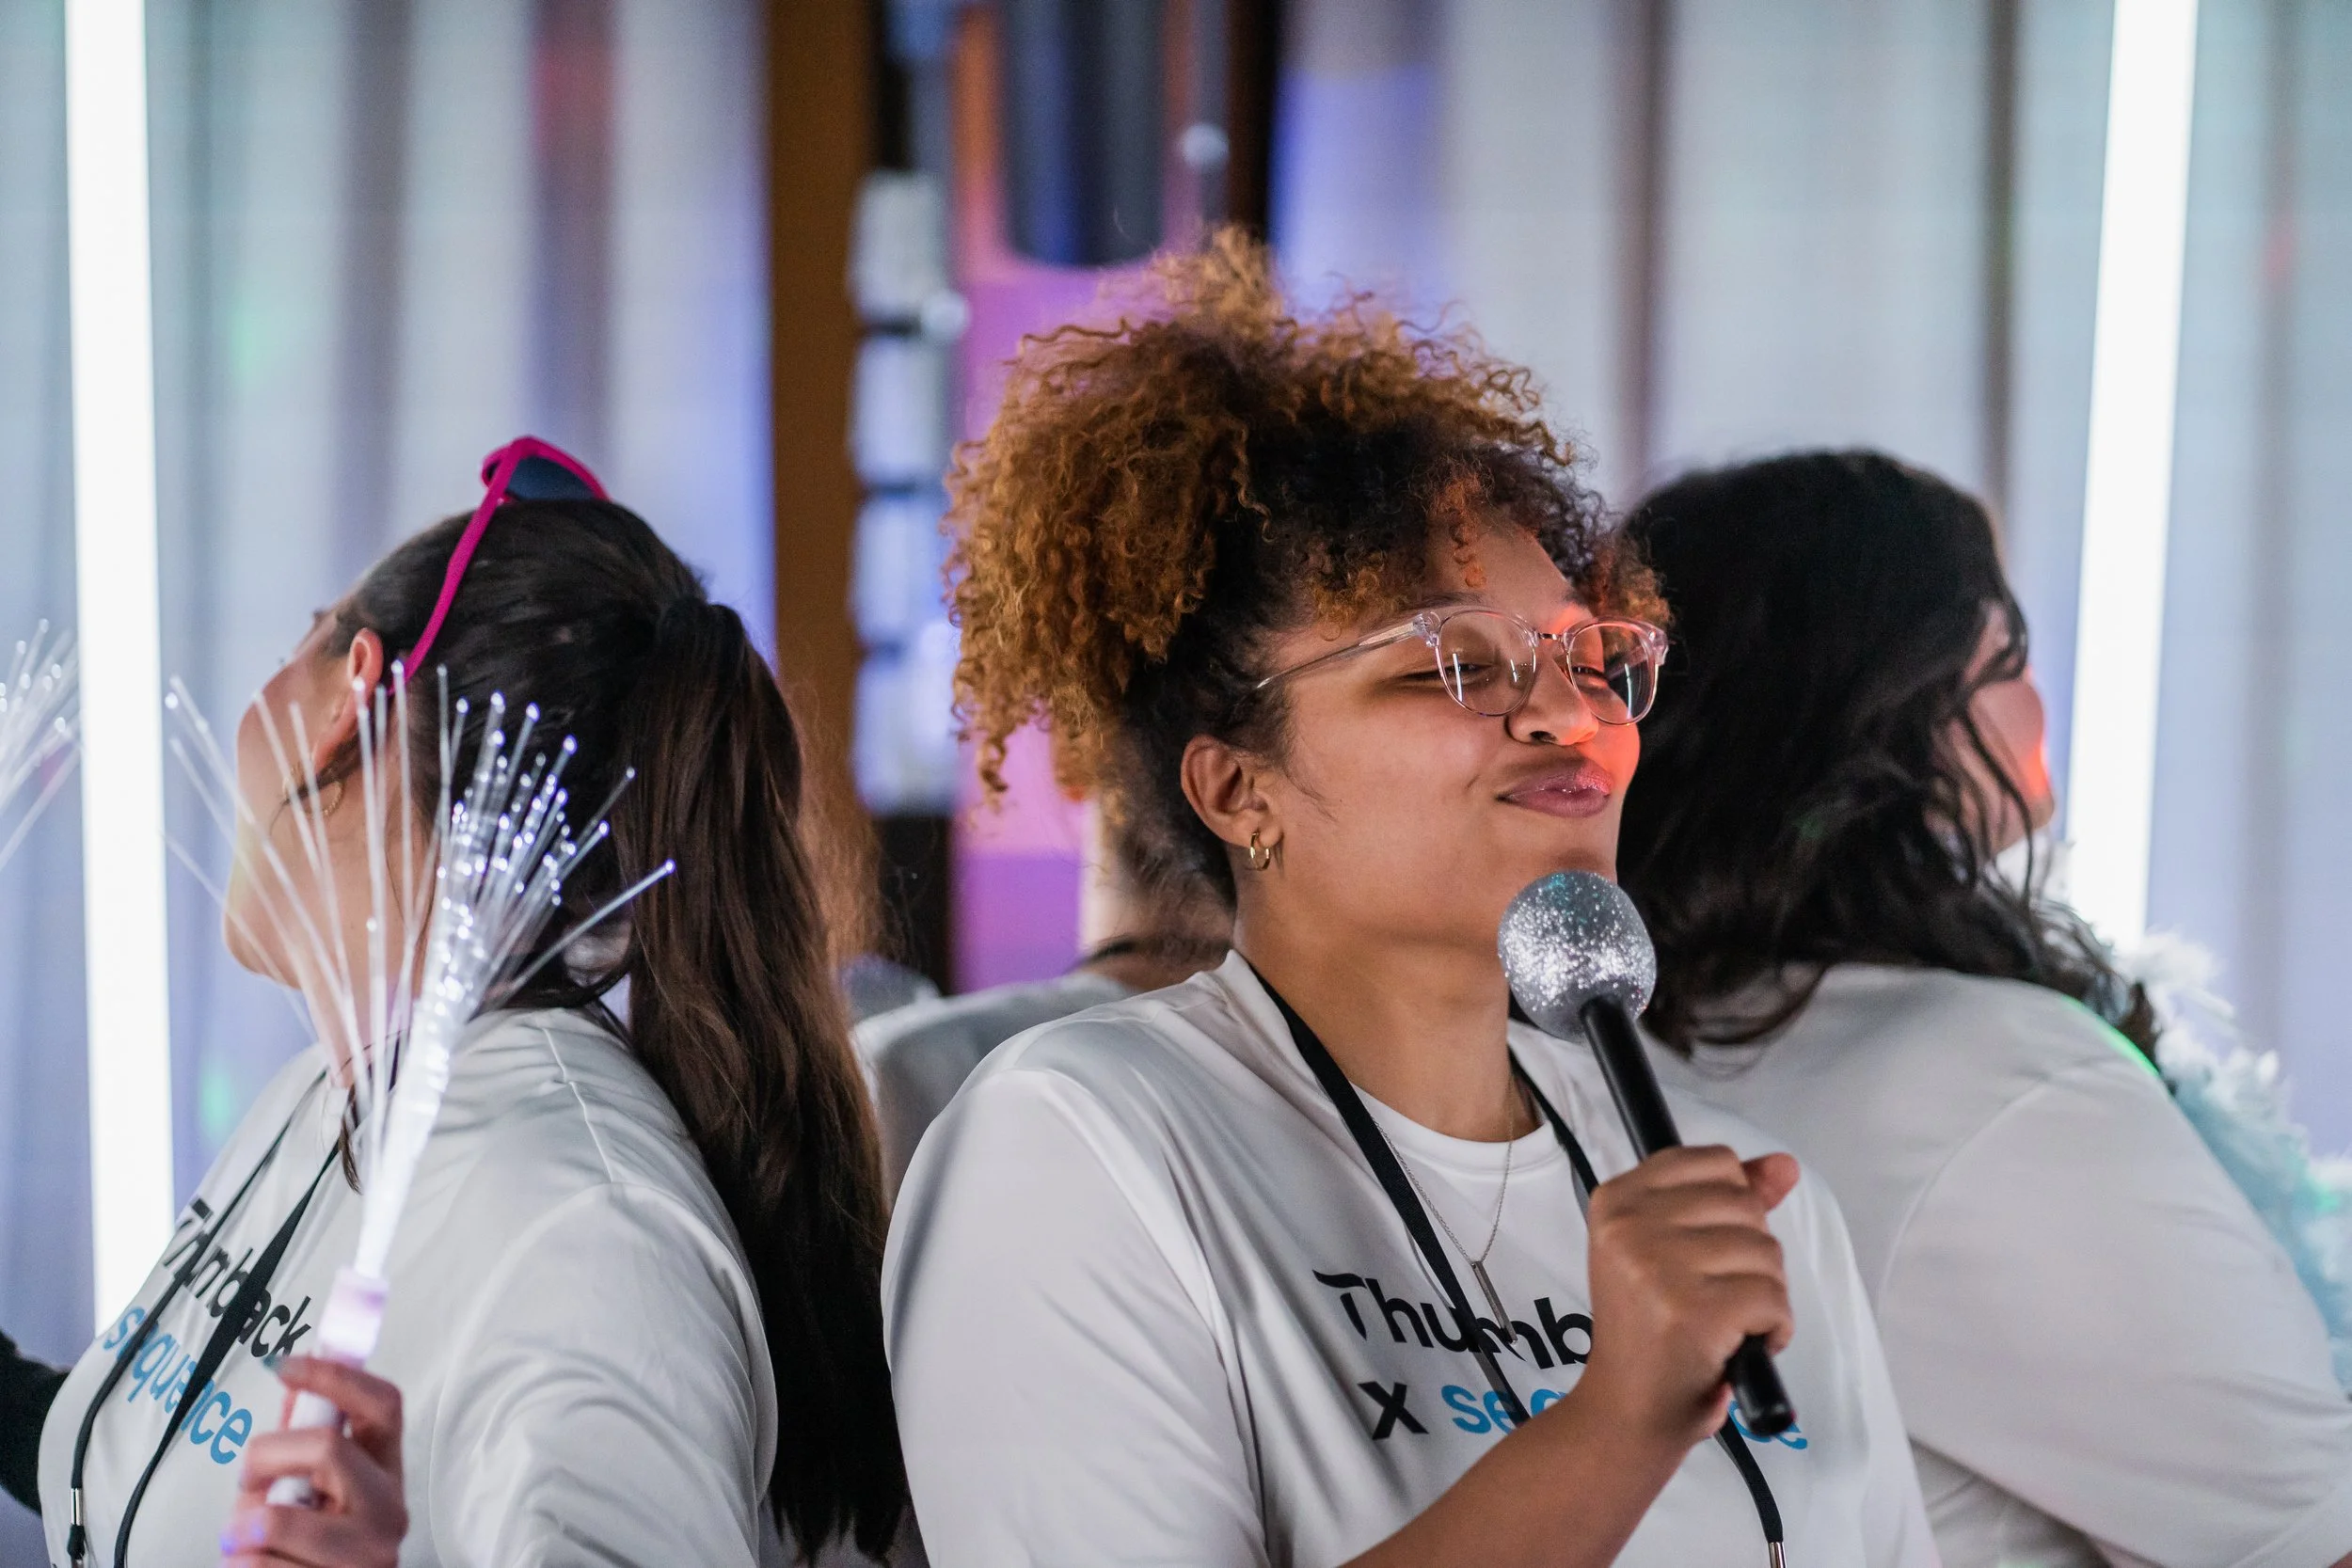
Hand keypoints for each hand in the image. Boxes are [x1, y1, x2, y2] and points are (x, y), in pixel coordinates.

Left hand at [220, 1357, 407, 1566]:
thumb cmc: (306, 1550)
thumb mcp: (305, 1490)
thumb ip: (301, 1442)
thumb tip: (293, 1385)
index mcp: (386, 1472)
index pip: (382, 1405)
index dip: (336, 1376)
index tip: (284, 1365)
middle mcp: (389, 1509)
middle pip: (329, 1448)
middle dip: (264, 1456)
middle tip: (246, 1480)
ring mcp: (368, 1555)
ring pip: (280, 1518)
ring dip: (242, 1527)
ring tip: (241, 1539)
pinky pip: (262, 1565)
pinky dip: (240, 1563)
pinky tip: (250, 1564)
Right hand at [1575, 1145, 1798, 1451]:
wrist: (1628, 1407)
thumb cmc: (1651, 1327)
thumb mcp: (1672, 1247)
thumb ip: (1729, 1198)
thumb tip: (1785, 1166)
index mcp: (1617, 1198)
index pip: (1716, 1162)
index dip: (1731, 1209)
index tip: (1704, 1248)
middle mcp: (1629, 1224)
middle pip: (1747, 1206)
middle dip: (1750, 1255)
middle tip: (1711, 1294)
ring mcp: (1658, 1265)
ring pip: (1766, 1252)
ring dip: (1763, 1295)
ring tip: (1723, 1322)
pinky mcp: (1694, 1310)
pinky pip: (1774, 1299)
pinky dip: (1774, 1328)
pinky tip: (1737, 1344)